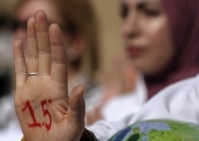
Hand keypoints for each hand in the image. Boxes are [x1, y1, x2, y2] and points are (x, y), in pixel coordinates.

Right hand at [14, 10, 84, 140]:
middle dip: (43, 34)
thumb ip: (77, 106)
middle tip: (40, 14)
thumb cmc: (65, 136)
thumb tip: (80, 88)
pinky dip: (19, 56)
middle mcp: (47, 82)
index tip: (55, 27)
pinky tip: (20, 41)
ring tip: (30, 21)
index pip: (59, 60)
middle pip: (45, 53)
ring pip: (33, 57)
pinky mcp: (22, 93)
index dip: (57, 44)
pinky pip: (20, 70)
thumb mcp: (74, 124)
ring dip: (32, 39)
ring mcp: (34, 86)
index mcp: (60, 88)